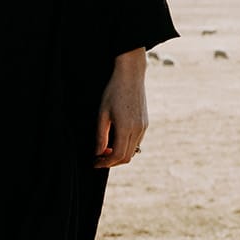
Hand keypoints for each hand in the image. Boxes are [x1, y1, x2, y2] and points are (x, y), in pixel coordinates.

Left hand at [93, 50, 148, 167]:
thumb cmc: (114, 92)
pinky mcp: (145, 123)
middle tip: (98, 158)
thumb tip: (98, 153)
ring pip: (133, 151)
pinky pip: (137, 142)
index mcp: (126, 128)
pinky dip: (126, 146)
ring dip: (119, 154)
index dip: (105, 163)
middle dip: (112, 162)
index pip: (117, 156)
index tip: (95, 162)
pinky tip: (116, 139)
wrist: (131, 76)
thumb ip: (101, 136)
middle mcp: (138, 130)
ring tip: (105, 149)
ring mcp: (143, 127)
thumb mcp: (102, 114)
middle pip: (126, 157)